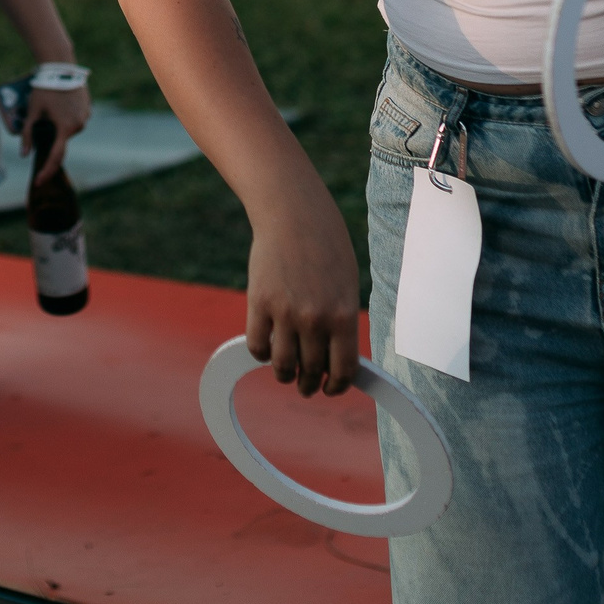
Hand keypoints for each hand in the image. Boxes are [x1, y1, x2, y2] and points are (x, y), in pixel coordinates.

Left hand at [23, 79, 91, 181]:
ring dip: (59, 128)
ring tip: (49, 112)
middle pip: (62, 141)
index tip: (39, 182)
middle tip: (39, 130)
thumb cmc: (44, 89)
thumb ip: (28, 135)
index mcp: (65, 128)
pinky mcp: (88, 109)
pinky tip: (58, 107)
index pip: (56, 157)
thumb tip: (24, 155)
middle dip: (51, 141)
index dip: (46, 171)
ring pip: (69, 131)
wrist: (61, 66)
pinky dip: (66, 119)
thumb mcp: (32, 112)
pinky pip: (75, 120)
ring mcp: (86, 117)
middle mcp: (79, 125)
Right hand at [244, 200, 360, 397]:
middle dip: (309, 384)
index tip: (330, 389)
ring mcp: (285, 312)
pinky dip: (261, 354)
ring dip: (285, 375)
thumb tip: (334, 358)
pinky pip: (257, 345)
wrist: (293, 213)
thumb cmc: (325, 246)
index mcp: (343, 315)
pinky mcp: (258, 303)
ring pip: (282, 365)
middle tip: (306, 385)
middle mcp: (315, 319)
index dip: (336, 386)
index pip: (343, 370)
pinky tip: (267, 348)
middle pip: (311, 370)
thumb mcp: (346, 285)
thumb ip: (340, 321)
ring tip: (286, 372)